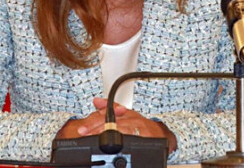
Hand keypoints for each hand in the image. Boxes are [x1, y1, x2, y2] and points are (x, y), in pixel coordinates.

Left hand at [56, 98, 177, 153]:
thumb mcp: (127, 115)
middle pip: (112, 120)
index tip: (83, 129)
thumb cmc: (142, 126)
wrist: (161, 135)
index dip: (94, 120)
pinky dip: (121, 138)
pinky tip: (112, 142)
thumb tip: (96, 100)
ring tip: (93, 138)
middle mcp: (132, 118)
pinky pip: (132, 136)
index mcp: (126, 113)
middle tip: (84, 133)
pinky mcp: (145, 137)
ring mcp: (139, 127)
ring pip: (120, 128)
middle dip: (96, 127)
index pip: (108, 113)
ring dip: (105, 133)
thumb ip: (111, 108)